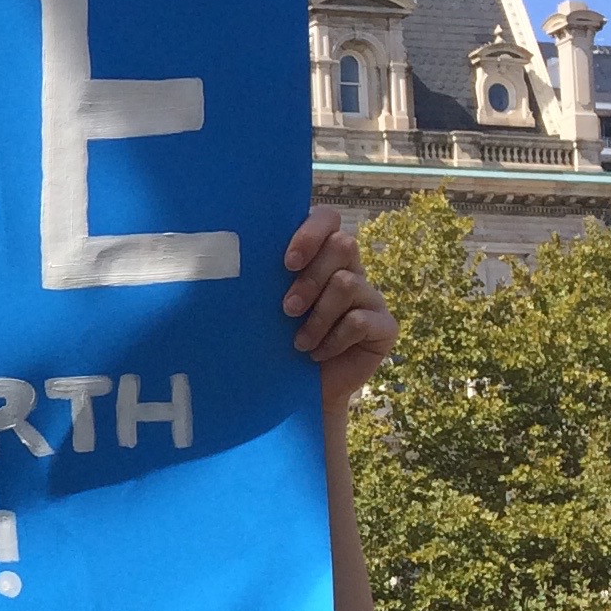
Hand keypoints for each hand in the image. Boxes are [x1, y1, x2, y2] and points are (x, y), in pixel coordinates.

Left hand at [282, 210, 395, 413]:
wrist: (297, 391)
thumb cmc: (275, 342)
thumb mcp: (265, 307)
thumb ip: (262, 278)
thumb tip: (226, 256)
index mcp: (321, 256)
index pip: (327, 219)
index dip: (310, 233)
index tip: (287, 262)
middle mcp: (351, 269)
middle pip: (343, 245)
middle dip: (310, 279)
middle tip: (287, 309)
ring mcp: (371, 297)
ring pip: (348, 283)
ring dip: (317, 317)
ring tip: (299, 342)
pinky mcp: (385, 326)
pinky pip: (360, 320)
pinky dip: (332, 339)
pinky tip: (318, 353)